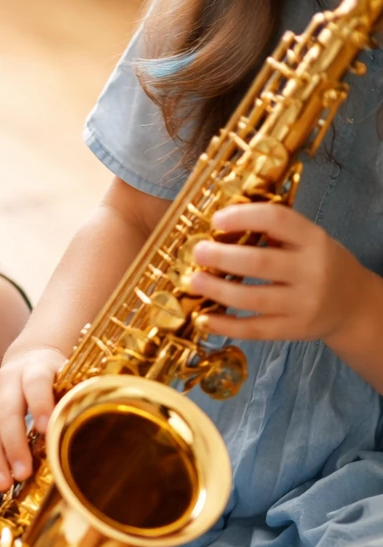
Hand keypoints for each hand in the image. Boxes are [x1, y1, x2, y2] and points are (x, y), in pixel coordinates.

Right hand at [0, 346, 66, 490]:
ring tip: (3, 485)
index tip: (46, 430)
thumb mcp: (66, 382)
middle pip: (7, 414)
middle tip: (23, 474)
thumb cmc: (53, 380)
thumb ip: (70, 404)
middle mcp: (6, 381)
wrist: (26, 360)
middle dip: (14, 446)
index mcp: (34, 370)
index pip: (36, 385)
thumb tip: (80, 437)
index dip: (40, 405)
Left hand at [189, 202, 379, 341]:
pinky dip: (224, 325)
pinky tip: (203, 318)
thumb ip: (276, 234)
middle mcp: (311, 271)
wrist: (352, 305)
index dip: (244, 217)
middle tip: (197, 252)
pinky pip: (253, 329)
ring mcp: (303, 304)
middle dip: (222, 257)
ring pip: (252, 298)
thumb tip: (221, 226)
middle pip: (259, 263)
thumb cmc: (320, 265)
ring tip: (194, 281)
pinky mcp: (293, 330)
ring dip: (217, 290)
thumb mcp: (309, 242)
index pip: (278, 220)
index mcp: (314, 240)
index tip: (216, 219)